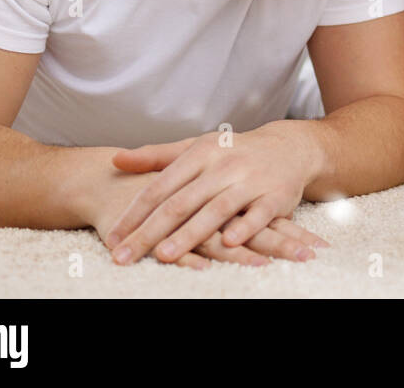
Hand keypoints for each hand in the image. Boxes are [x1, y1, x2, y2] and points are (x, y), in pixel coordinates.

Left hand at [88, 162, 325, 268]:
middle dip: (150, 232)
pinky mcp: (276, 196)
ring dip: (190, 233)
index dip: (135, 214)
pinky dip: (245, 227)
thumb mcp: (196, 147)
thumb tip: (116, 159)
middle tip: (124, 256)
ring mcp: (251, 181)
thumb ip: (156, 156)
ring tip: (164, 255)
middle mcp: (223, 166)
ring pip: (216, 209)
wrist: (290, 147)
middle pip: (181, 202)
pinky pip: (258, 214)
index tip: (113, 238)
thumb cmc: (234, 152)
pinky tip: (228, 243)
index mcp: (200, 154)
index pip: (160, 187)